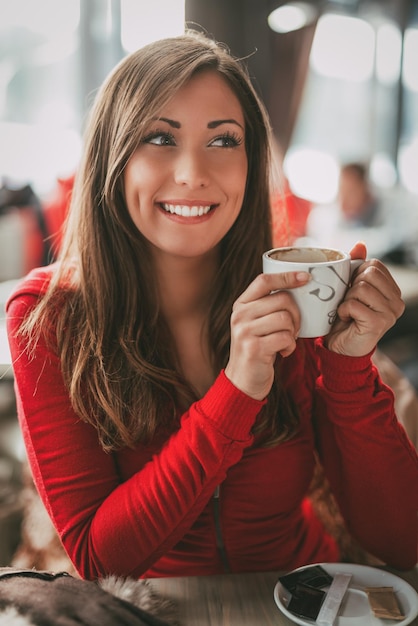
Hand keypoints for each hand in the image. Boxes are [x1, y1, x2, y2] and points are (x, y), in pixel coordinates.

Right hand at [224, 271, 310, 399]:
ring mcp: (245, 331)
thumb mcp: (255, 323)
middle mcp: (240, 315)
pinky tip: (283, 353)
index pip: (264, 280)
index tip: (305, 277)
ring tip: (286, 342)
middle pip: (282, 300)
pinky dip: (290, 346)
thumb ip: (268, 306)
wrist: (243, 381)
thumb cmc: (257, 349)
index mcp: (241, 305)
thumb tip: (301, 285)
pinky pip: (285, 338)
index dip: (286, 276)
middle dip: (296, 315)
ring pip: (285, 319)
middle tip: (293, 329)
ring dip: (293, 332)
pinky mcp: (254, 348)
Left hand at [324, 242, 404, 355]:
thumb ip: (356, 266)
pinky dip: (343, 310)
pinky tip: (346, 319)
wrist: (340, 348)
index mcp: (393, 291)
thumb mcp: (350, 288)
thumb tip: (360, 244)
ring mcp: (390, 313)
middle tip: (349, 302)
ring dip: (346, 299)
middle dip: (351, 286)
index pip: (374, 265)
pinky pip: (353, 303)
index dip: (356, 274)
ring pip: (360, 288)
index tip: (352, 290)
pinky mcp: (379, 323)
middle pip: (368, 274)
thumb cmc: (345, 317)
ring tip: (348, 311)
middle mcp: (397, 302)